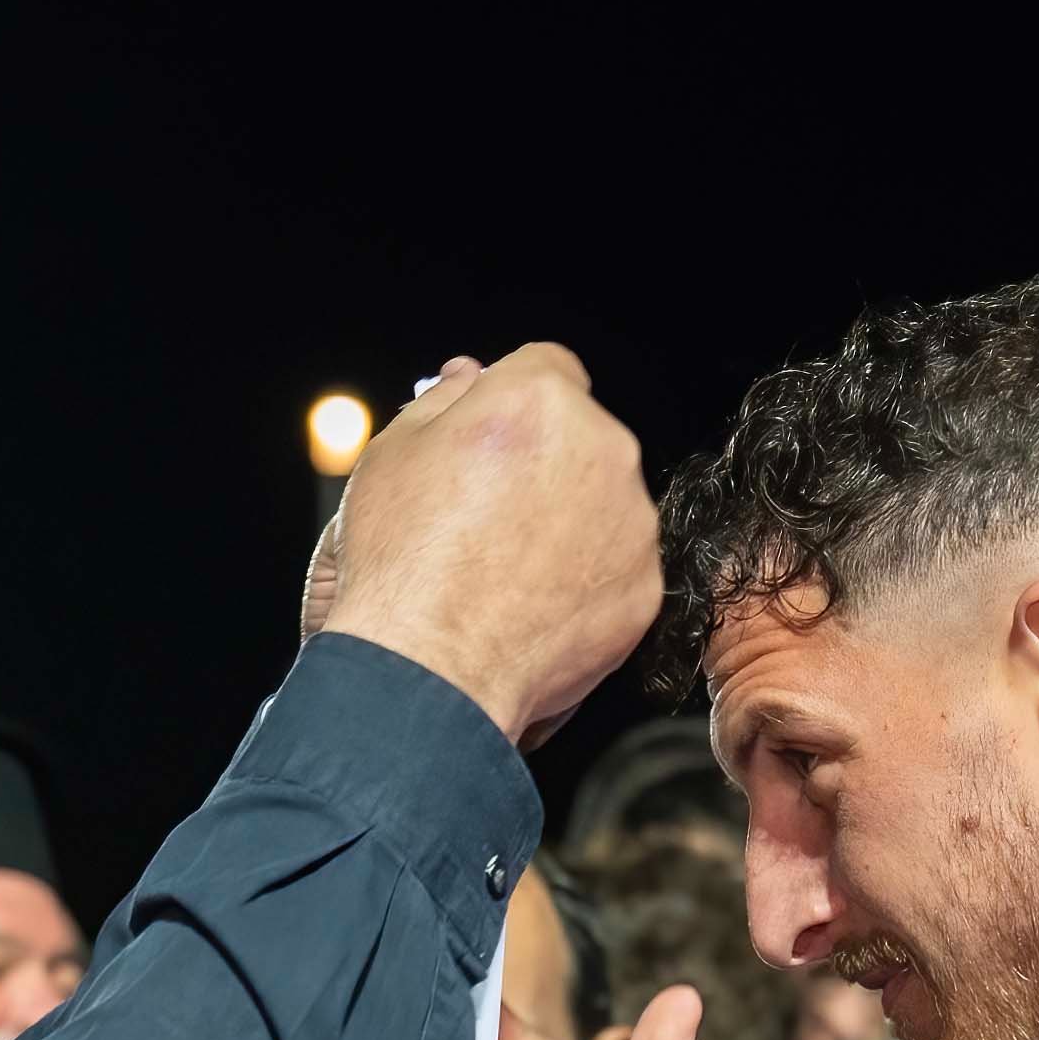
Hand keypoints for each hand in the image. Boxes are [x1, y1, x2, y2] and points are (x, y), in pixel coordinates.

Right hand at [327, 347, 660, 749]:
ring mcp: (632, 523)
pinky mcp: (644, 589)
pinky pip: (616, 571)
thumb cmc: (404, 562)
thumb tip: (470, 378)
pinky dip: (584, 585)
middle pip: (582, 438)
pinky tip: (533, 607)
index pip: (547, 370)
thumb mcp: (394, 452)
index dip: (513, 406)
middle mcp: (603, 448)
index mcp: (540, 399)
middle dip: (545, 466)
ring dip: (568, 525)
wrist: (431, 669)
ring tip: (508, 572)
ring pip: (605, 505)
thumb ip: (444, 401)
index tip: (493, 441)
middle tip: (489, 518)